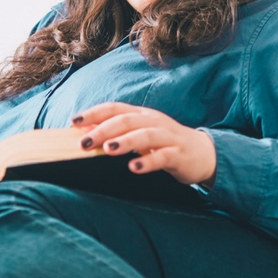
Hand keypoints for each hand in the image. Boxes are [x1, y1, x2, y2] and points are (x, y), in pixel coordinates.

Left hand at [72, 102, 216, 186]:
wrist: (203, 154)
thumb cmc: (164, 144)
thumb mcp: (140, 135)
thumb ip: (116, 133)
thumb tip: (84, 133)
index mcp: (142, 115)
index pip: (115, 108)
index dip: (94, 113)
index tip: (74, 122)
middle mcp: (154, 122)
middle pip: (126, 120)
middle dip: (103, 130)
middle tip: (83, 143)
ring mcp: (168, 137)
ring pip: (145, 135)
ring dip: (125, 141)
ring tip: (108, 149)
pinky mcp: (179, 154)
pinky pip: (163, 157)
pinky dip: (148, 161)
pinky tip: (135, 168)